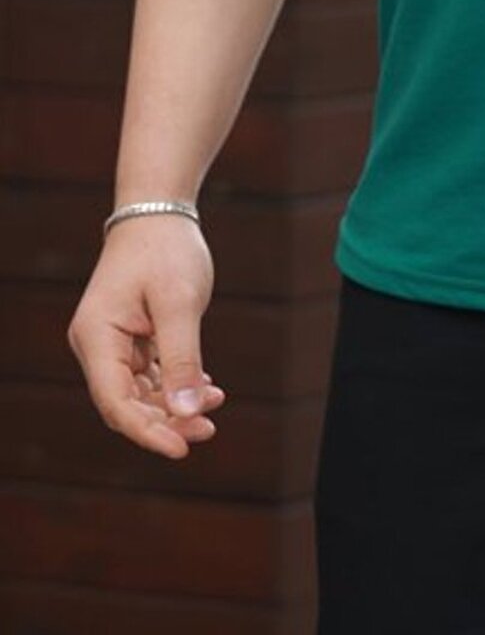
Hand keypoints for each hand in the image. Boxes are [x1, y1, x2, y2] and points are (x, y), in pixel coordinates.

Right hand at [68, 217, 226, 458]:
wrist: (159, 211)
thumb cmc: (167, 250)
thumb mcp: (180, 302)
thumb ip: (183, 357)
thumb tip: (188, 412)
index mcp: (96, 337)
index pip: (115, 402)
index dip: (148, 431)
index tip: (184, 447)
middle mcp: (96, 345)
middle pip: (125, 404)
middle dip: (166, 421)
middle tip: (209, 428)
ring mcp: (111, 344)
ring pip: (139, 393)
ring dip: (174, 404)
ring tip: (215, 404)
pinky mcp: (129, 339)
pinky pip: (148, 375)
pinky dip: (175, 384)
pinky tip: (206, 388)